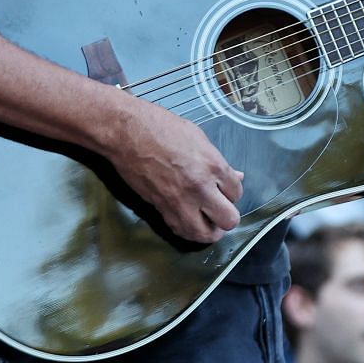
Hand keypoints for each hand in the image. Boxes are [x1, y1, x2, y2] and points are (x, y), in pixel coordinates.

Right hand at [100, 95, 243, 243]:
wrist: (127, 133)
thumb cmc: (162, 128)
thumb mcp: (199, 139)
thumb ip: (219, 163)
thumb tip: (235, 176)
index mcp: (213, 166)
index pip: (237, 193)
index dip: (232, 193)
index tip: (225, 190)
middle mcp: (200, 188)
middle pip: (228, 219)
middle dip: (227, 216)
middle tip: (221, 209)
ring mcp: (179, 201)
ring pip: (205, 234)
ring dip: (210, 230)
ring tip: (209, 222)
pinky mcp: (160, 208)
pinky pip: (181, 230)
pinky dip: (189, 230)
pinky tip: (191, 222)